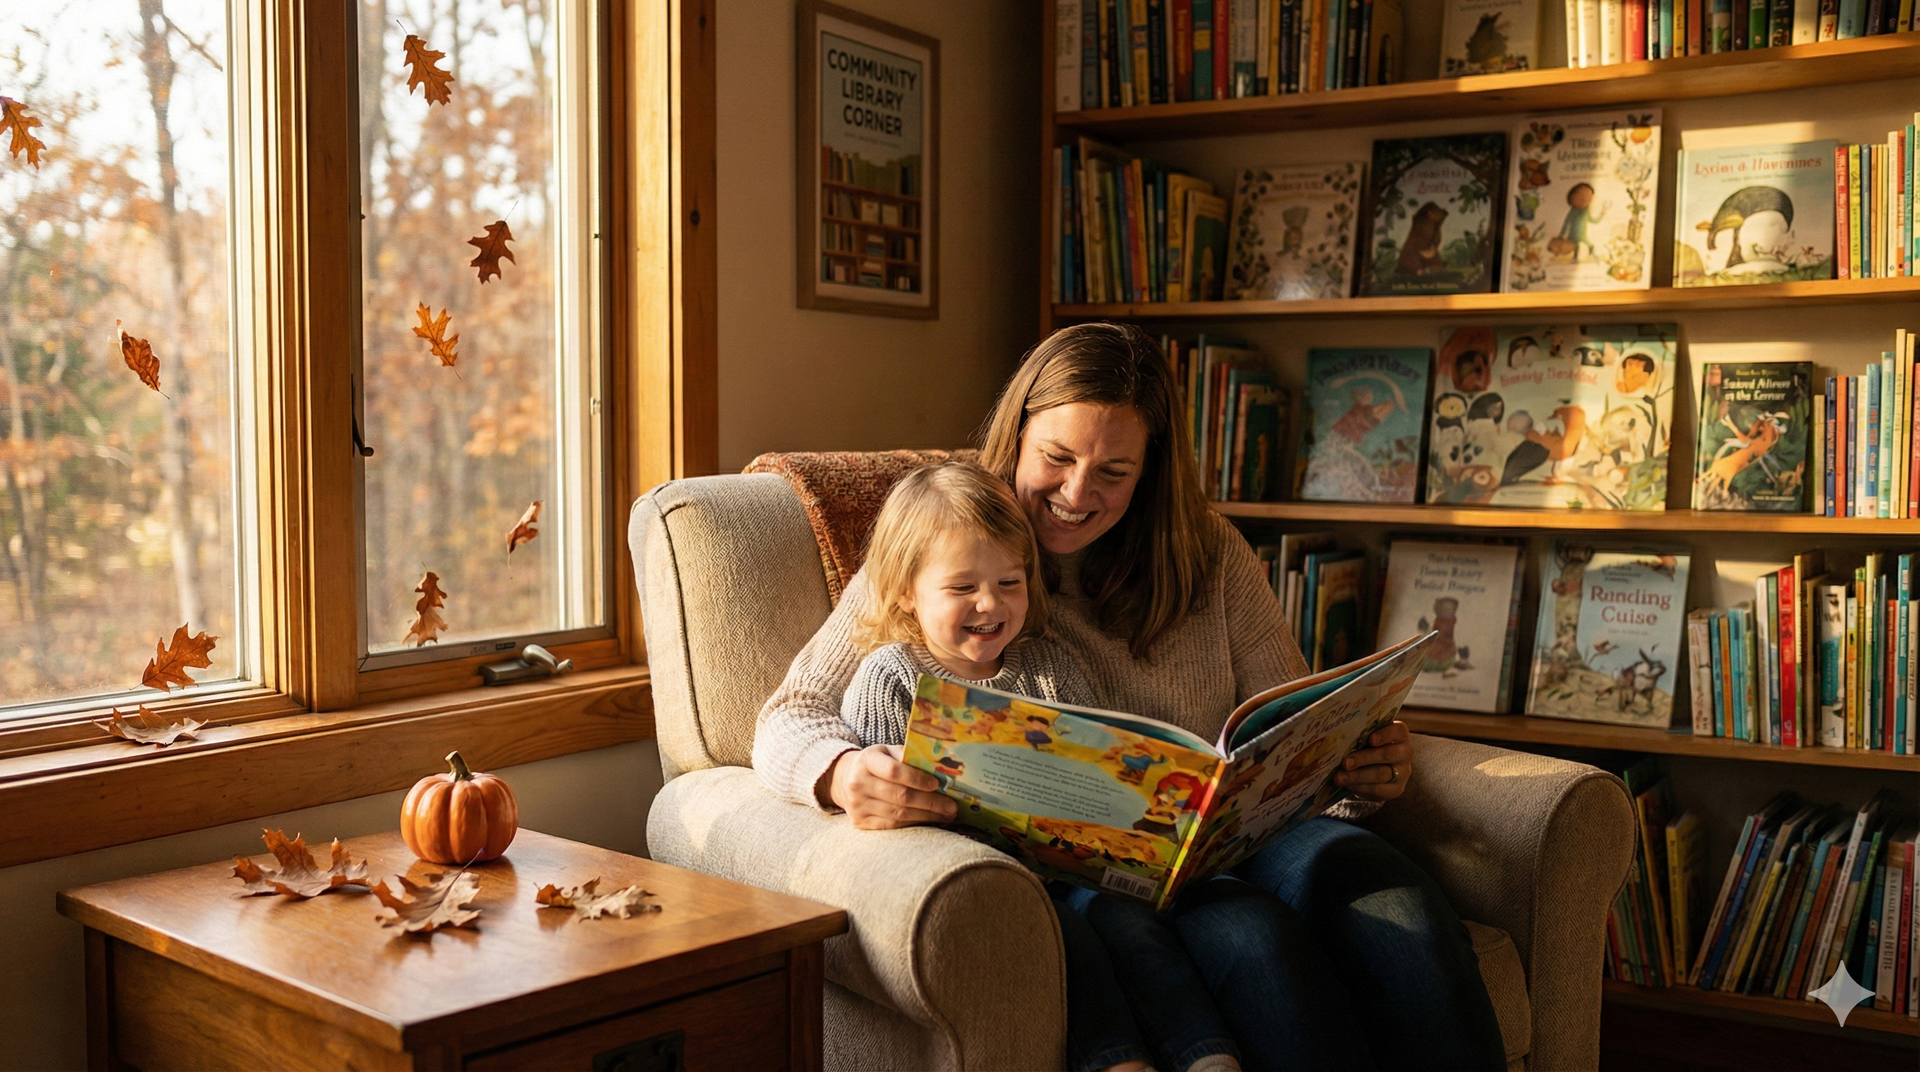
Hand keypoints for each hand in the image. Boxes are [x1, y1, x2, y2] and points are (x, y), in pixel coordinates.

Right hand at [826, 744, 957, 829]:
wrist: (845, 779)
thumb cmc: (877, 763)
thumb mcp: (888, 752)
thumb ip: (908, 756)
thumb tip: (941, 768)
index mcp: (867, 760)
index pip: (894, 771)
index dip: (917, 778)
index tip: (937, 784)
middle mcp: (858, 783)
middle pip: (900, 796)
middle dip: (930, 802)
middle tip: (951, 806)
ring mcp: (857, 805)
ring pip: (898, 814)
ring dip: (926, 816)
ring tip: (946, 815)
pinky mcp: (860, 822)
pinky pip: (892, 825)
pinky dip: (913, 824)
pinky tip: (928, 820)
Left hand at [1333, 720, 1413, 801]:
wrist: (1370, 770)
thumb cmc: (1365, 746)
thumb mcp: (1364, 737)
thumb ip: (1358, 734)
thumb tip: (1336, 736)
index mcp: (1400, 734)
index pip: (1398, 731)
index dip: (1385, 735)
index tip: (1370, 739)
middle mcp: (1406, 752)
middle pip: (1387, 754)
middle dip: (1364, 758)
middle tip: (1345, 763)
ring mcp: (1403, 772)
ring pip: (1381, 774)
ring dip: (1357, 776)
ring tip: (1339, 777)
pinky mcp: (1396, 789)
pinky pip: (1378, 789)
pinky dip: (1360, 787)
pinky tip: (1347, 785)